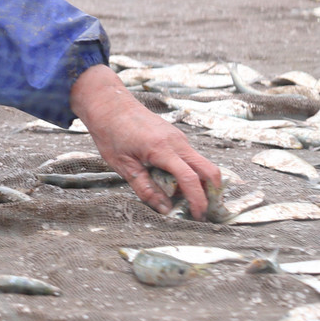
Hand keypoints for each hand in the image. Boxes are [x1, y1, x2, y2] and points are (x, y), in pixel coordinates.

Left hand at [70, 64, 222, 218]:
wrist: (108, 104)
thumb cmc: (111, 133)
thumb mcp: (123, 166)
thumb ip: (145, 189)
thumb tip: (165, 209)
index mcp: (162, 149)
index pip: (190, 179)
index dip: (198, 200)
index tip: (198, 216)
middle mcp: (177, 142)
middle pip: (209, 170)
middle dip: (211, 193)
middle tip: (202, 211)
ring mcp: (179, 137)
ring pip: (200, 164)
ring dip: (197, 182)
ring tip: (180, 198)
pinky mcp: (176, 136)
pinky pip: (190, 157)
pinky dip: (187, 172)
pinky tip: (170, 180)